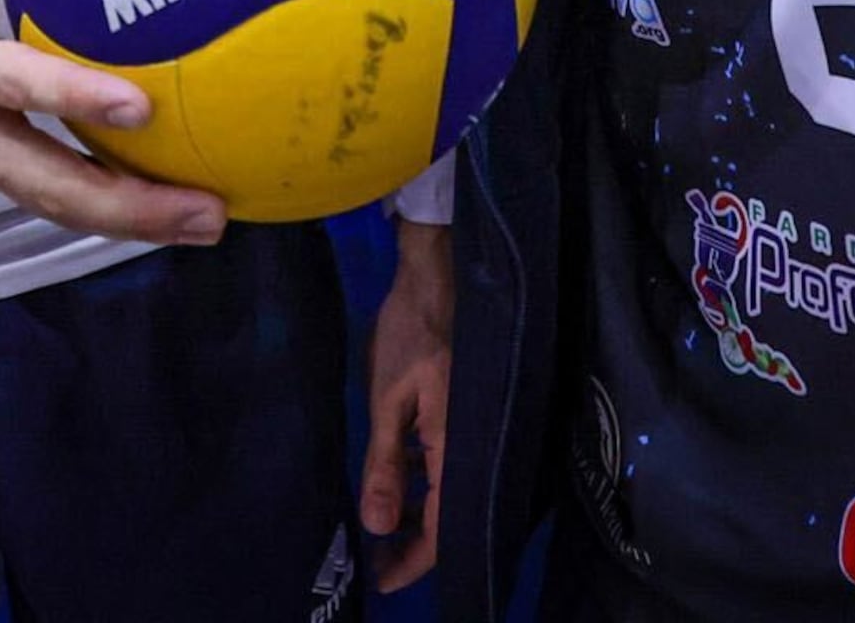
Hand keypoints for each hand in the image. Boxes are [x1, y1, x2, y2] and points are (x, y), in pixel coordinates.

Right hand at [0, 0, 227, 246]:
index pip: (10, 83)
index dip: (73, 98)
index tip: (141, 104)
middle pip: (46, 180)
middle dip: (128, 204)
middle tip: (209, 208)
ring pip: (52, 201)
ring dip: (129, 218)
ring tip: (209, 218)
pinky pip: (45, 191)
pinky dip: (103, 204)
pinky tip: (166, 198)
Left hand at [359, 216, 453, 588]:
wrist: (439, 274)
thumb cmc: (410, 332)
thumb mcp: (388, 398)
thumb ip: (385, 462)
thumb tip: (379, 526)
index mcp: (458, 446)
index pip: (445, 527)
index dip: (414, 560)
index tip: (383, 580)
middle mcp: (476, 443)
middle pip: (452, 513)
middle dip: (415, 540)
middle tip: (379, 556)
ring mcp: (475, 427)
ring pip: (451, 487)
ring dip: (420, 509)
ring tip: (384, 521)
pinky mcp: (468, 409)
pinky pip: (450, 459)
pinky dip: (426, 477)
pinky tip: (402, 474)